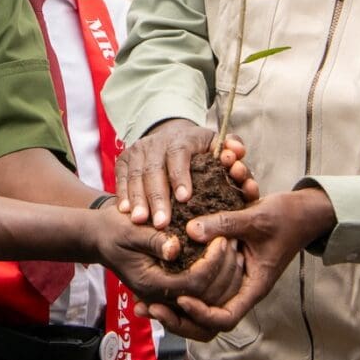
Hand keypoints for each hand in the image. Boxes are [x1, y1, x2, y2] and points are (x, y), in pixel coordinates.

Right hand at [90, 202, 242, 321]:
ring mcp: (166, 295)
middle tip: (234, 242)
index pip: (193, 284)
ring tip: (234, 251)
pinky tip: (227, 259)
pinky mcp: (171, 288)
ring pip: (207, 303)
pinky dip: (217, 281)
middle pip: (205, 298)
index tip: (221, 238)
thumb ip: (154, 240)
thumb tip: (174, 248)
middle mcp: (160, 296)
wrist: (98, 236)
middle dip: (224, 271)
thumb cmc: (113, 229)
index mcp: (150, 284)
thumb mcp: (130, 229)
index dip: (212, 264)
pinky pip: (201, 296)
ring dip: (225, 280)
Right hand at [114, 119, 257, 227]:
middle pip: (154, 169)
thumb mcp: (215, 145)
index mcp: (182, 138)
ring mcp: (138, 150)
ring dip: (138, 199)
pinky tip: (125, 212)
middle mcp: (157, 142)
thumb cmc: (198, 150)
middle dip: (157, 197)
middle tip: (162, 223)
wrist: (169, 136)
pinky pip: (121, 178)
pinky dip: (123, 194)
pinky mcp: (124, 159)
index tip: (185, 198)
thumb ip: (231, 149)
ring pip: (136, 175)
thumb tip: (238, 151)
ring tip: (141, 222)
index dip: (181, 175)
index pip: (179, 154)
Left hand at [140, 187, 335, 338]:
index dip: (201, 313)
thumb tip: (190, 230)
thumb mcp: (256, 218)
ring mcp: (233, 279)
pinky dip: (182, 288)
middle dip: (179, 319)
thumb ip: (224, 223)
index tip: (181, 296)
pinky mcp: (227, 267)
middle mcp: (242, 288)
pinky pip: (203, 287)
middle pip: (207, 322)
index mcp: (253, 285)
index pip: (225, 317)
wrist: (305, 212)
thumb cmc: (287, 217)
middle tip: (151, 308)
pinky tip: (159, 282)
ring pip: (202, 307)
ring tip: (146, 303)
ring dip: (175, 308)